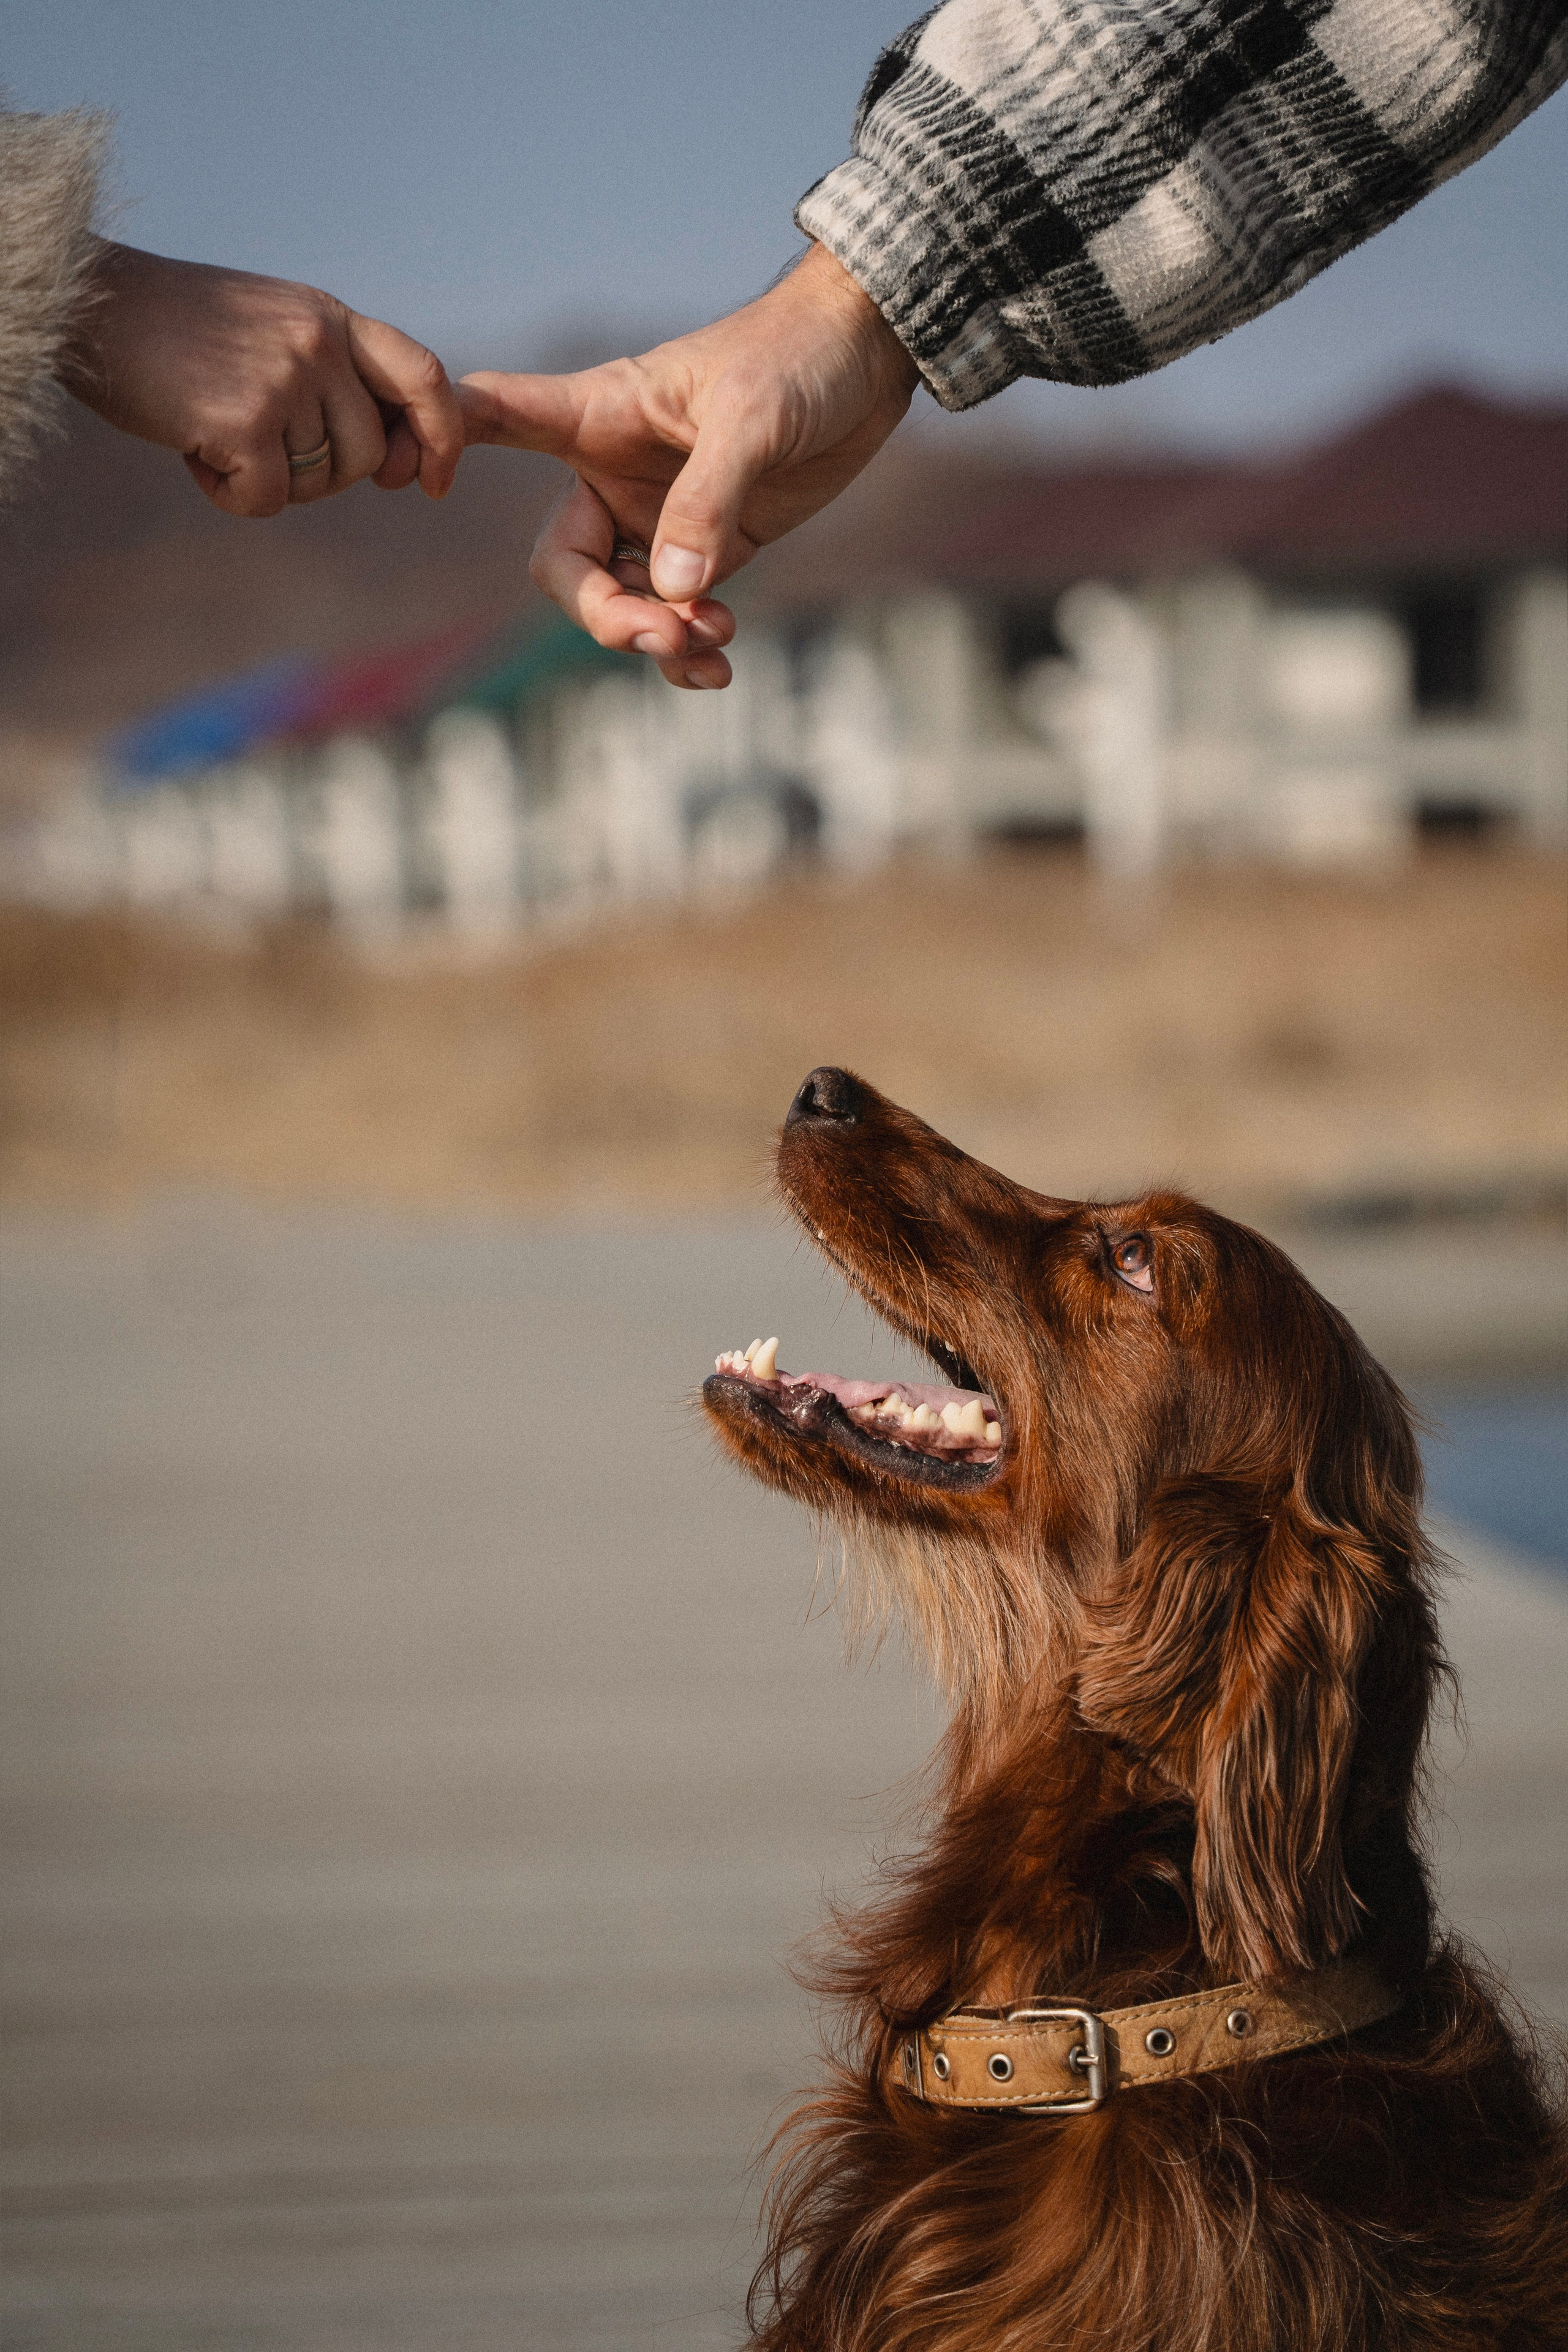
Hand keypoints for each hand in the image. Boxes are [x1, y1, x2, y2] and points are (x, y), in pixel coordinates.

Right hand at [59, 242, 463, 517]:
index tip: (434, 483)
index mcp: (332, 318)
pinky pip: (269, 501)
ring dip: (267, 480)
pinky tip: (195, 454)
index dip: (441, 437)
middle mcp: (319, 343)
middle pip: (368, 455)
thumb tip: (390, 457)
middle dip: (324, 474)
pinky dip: (231, 495)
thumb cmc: (178, 330)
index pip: (424, 377)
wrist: (93, 305)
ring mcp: (285, 379)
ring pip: (318, 482)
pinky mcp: (246, 421)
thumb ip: (331, 373)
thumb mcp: (272, 326)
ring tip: (215, 432)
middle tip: (261, 446)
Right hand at [458, 242, 919, 688]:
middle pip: (564, 568)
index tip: (422, 475)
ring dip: (657, 639)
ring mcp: (661, 517)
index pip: (497, 417)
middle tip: (668, 633)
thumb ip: (707, 501)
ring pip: (622, 604)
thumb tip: (669, 592)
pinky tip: (719, 664)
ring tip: (713, 643)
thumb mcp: (753, 419)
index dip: (444, 439)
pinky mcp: (713, 549)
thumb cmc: (799, 358)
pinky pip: (678, 615)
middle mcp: (614, 473)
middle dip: (607, 615)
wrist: (869, 357)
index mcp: (598, 415)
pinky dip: (690, 648)